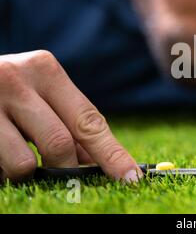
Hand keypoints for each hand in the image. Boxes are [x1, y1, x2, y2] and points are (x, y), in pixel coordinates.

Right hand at [0, 50, 141, 181]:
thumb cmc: (7, 92)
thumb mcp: (38, 95)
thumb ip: (68, 122)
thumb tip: (98, 163)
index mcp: (46, 69)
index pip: (89, 120)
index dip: (112, 154)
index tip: (132, 178)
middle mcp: (18, 79)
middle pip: (61, 143)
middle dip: (65, 167)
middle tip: (61, 171)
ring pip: (24, 163)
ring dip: (26, 171)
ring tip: (14, 150)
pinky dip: (2, 172)